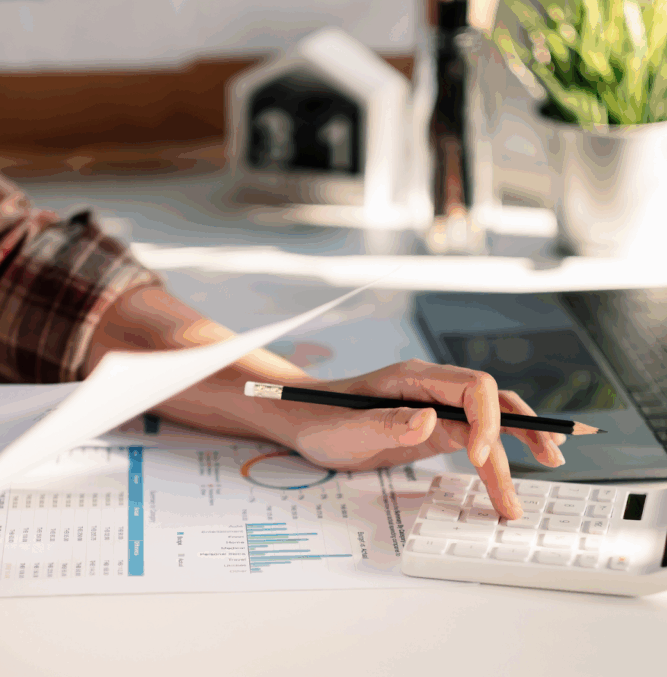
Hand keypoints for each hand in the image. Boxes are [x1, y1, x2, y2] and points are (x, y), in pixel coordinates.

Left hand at [280, 359, 565, 519]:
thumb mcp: (348, 426)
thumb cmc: (320, 418)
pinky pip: (473, 440)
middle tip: (551, 456)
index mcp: (414, 377)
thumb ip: (387, 422)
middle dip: (522, 427)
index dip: (486, 418)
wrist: (304, 422)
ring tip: (544, 470)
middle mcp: (432, 389)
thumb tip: (432, 421)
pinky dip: (493, 459)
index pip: (472, 386)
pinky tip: (503, 477)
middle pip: (491, 401)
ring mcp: (436, 409)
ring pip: (488, 423)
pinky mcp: (434, 430)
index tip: (479, 455)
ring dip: (515, 448)